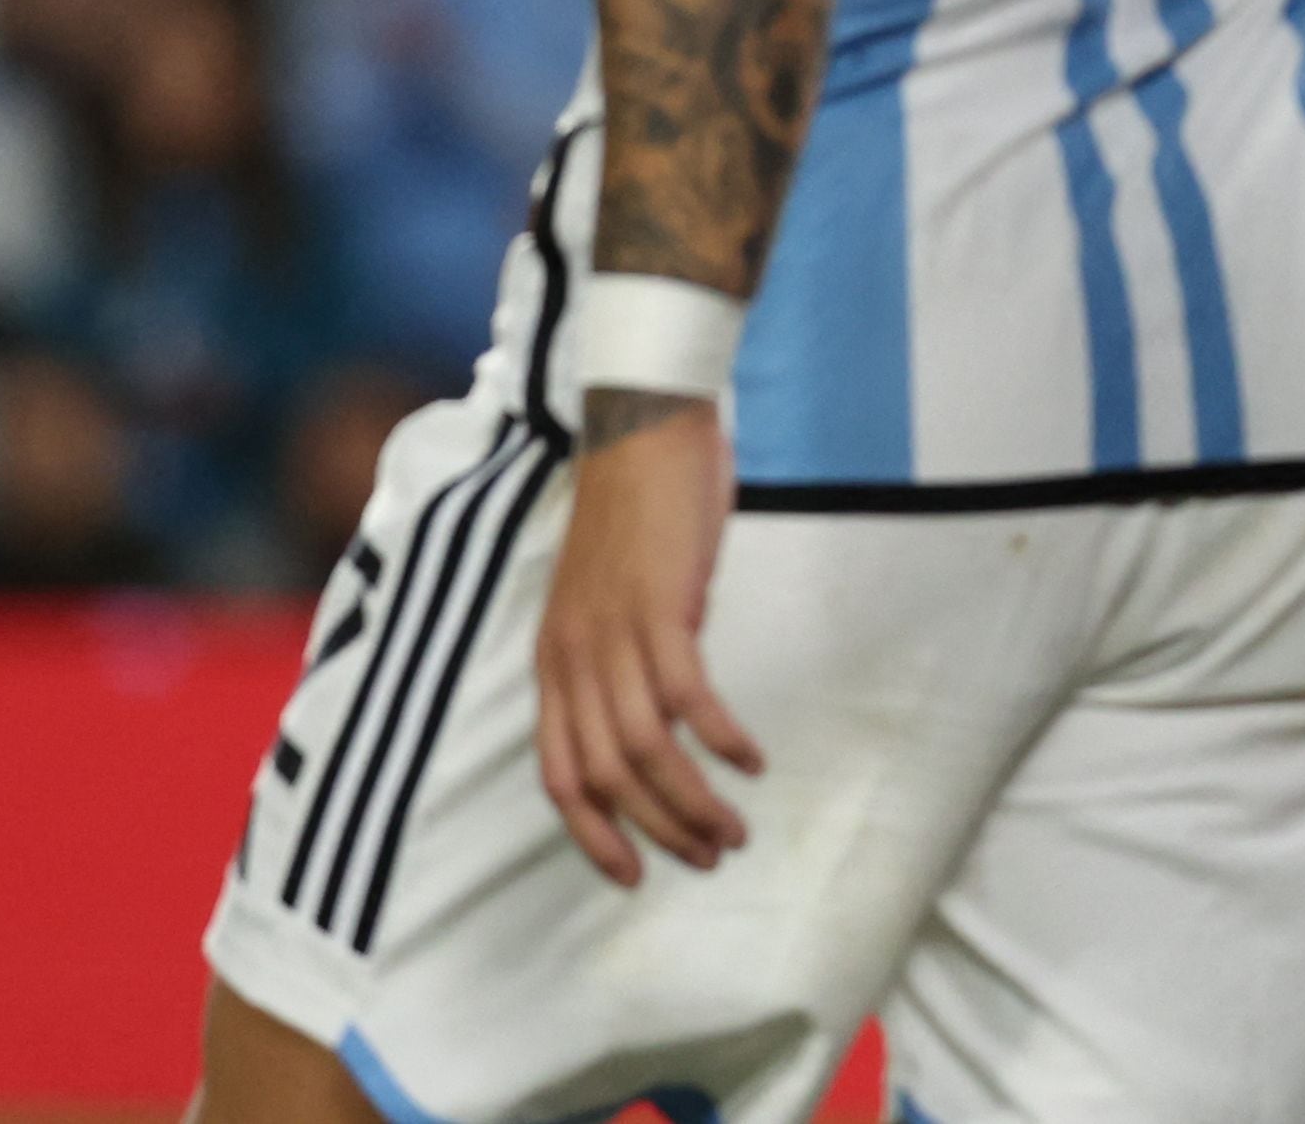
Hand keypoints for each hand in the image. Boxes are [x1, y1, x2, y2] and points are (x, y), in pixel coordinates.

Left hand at [531, 391, 762, 885]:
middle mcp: (572, 658)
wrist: (639, 428)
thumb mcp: (609, 595)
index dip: (593, 835)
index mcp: (554, 661)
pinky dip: (718, 737)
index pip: (560, 776)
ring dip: (691, 800)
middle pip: (605, 776)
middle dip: (657, 830)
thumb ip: (622, 652)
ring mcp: (612, 634)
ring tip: (735, 828)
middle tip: (710, 856)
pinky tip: (750, 759)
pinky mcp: (659, 607)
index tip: (633, 876)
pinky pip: (686, 695)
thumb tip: (665, 704)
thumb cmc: (634, 507)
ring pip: (645, 748)